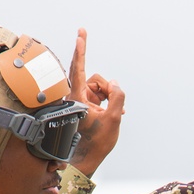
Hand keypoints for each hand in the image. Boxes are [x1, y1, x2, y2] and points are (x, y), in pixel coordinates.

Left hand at [67, 28, 125, 176]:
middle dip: (106, 90)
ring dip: (109, 98)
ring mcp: (80, 101)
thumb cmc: (96, 142)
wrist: (86, 159)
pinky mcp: (84, 106)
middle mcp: (76, 97)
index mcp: (77, 97)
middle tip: (110, 107)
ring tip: (113, 114)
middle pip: (95, 80)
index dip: (81, 49)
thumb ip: (117, 96)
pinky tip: (115, 114)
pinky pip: (98, 96)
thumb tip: (115, 84)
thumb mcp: (114, 118)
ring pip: (98, 88)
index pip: (79, 67)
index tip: (81, 34)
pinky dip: (108, 102)